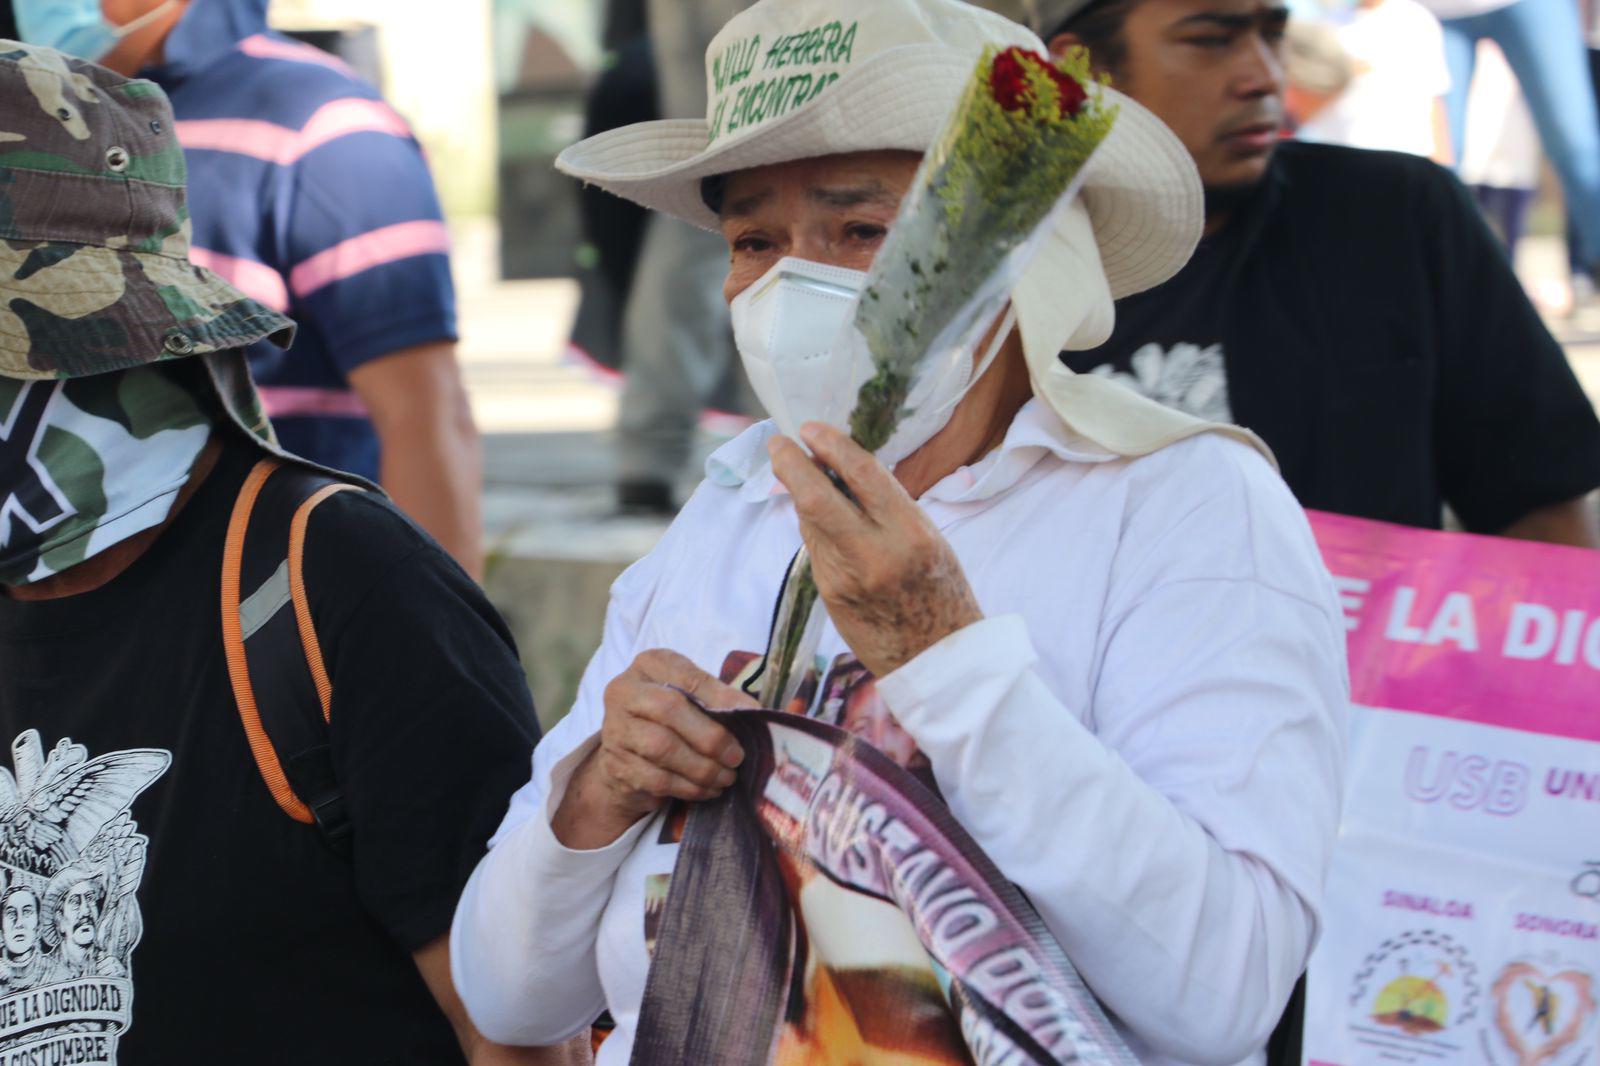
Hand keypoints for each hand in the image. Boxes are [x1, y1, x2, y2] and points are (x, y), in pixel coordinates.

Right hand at [552, 650, 753, 849]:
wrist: (628, 753)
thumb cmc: (671, 718)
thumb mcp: (692, 696)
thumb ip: (718, 698)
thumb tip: (754, 712)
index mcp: (649, 665)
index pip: (686, 676)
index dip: (720, 696)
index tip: (751, 714)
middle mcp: (625, 692)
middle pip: (669, 710)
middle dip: (710, 737)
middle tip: (736, 756)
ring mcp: (616, 729)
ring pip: (661, 748)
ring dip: (702, 768)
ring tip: (726, 776)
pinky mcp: (617, 764)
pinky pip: (657, 779)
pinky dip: (689, 788)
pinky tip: (708, 790)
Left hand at [768, 422, 983, 677]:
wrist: (938, 656)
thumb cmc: (940, 589)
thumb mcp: (929, 537)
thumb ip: (888, 505)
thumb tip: (842, 471)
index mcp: (910, 531)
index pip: (862, 474)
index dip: (831, 445)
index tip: (809, 428)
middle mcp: (873, 553)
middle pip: (816, 498)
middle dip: (790, 465)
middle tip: (778, 444)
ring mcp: (845, 577)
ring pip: (809, 522)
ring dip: (801, 495)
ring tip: (803, 475)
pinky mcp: (830, 594)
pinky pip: (815, 548)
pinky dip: (814, 527)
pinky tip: (822, 520)